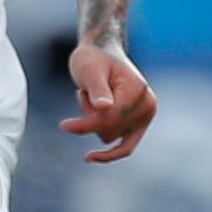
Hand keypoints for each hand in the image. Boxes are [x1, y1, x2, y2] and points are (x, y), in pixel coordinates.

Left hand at [62, 39, 157, 161]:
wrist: (103, 53)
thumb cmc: (94, 58)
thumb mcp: (90, 69)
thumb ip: (97, 89)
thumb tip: (104, 108)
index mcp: (137, 91)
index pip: (110, 118)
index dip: (85, 123)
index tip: (63, 125)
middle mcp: (147, 106)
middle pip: (109, 130)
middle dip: (90, 117)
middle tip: (85, 94)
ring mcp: (145, 116)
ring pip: (109, 137)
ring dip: (94, 121)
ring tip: (92, 97)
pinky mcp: (138, 124)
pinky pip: (125, 147)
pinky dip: (109, 154)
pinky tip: (89, 157)